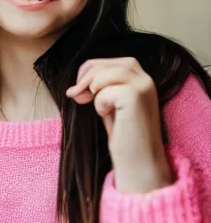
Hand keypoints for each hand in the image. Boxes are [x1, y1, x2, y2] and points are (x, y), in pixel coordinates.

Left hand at [66, 57, 173, 192]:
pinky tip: (109, 116)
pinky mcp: (137, 96)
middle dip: (84, 80)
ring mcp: (143, 86)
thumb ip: (100, 86)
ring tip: (101, 109)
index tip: (78, 91)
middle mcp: (145, 78)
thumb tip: (79, 78)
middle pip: (102, 65)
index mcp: (140, 77)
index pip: (107, 62)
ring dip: (93, 93)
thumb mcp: (110, 103)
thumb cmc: (123, 134)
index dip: (87, 73)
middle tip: (76, 97)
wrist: (139, 161)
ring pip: (102, 75)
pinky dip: (100, 105)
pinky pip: (103, 92)